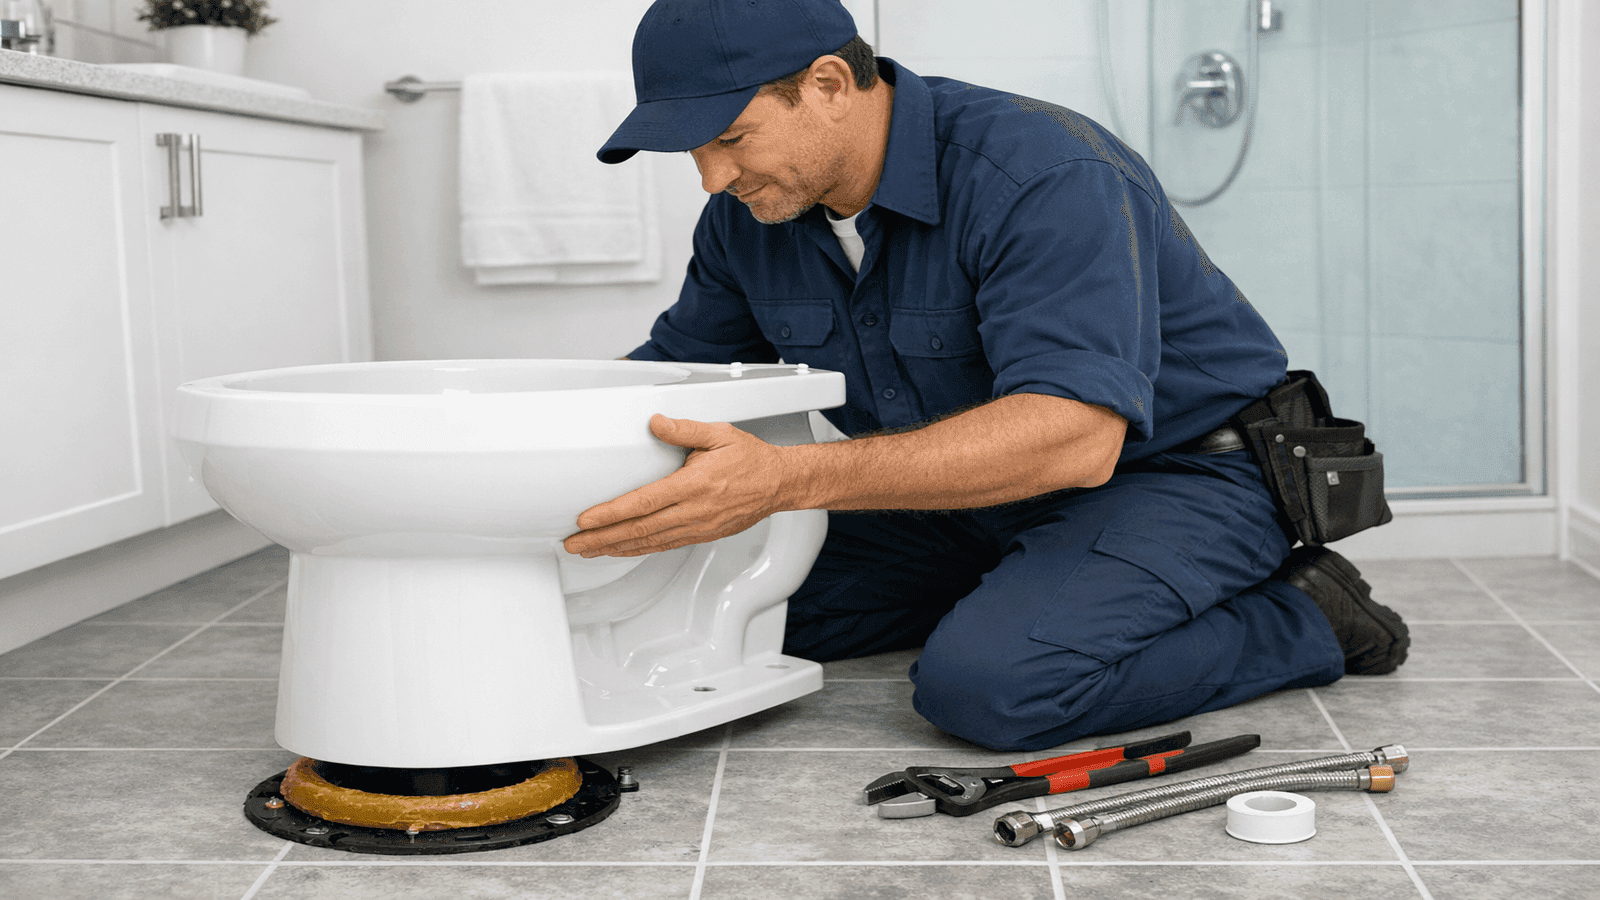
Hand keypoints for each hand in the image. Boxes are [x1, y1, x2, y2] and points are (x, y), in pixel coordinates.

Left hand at [561, 415, 789, 557]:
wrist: (780, 484)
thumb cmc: (751, 459)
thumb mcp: (719, 434)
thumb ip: (684, 429)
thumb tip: (655, 423)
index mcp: (695, 485)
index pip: (644, 502)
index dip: (611, 513)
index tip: (586, 519)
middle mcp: (694, 511)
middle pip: (639, 530)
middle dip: (602, 539)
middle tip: (574, 544)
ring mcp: (698, 527)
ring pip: (649, 542)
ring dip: (615, 548)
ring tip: (589, 550)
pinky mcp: (702, 535)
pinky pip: (663, 545)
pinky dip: (638, 549)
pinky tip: (622, 549)